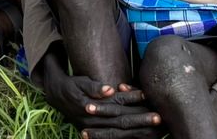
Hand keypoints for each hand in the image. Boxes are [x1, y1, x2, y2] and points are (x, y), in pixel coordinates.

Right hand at [41, 64, 160, 138]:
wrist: (57, 96)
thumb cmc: (72, 86)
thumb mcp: (80, 82)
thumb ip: (94, 87)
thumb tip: (109, 89)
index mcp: (92, 108)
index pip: (117, 104)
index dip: (132, 99)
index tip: (147, 95)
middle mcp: (95, 121)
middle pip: (122, 121)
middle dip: (141, 119)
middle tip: (159, 117)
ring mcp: (97, 129)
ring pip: (122, 131)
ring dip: (140, 128)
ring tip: (156, 126)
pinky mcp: (99, 132)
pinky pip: (117, 136)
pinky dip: (130, 135)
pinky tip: (144, 134)